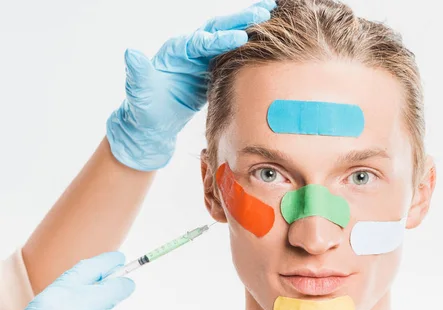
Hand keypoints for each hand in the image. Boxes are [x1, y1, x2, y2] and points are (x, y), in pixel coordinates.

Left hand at [106, 0, 276, 170]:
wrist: (151, 123)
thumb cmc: (143, 109)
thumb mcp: (138, 93)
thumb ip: (137, 73)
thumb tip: (131, 54)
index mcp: (174, 52)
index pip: (200, 41)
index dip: (219, 38)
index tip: (239, 36)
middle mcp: (188, 50)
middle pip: (216, 29)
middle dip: (239, 20)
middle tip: (264, 11)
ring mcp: (200, 59)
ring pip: (225, 36)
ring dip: (246, 25)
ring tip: (270, 13)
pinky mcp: (209, 70)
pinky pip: (229, 53)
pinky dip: (246, 44)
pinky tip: (265, 39)